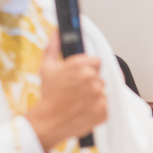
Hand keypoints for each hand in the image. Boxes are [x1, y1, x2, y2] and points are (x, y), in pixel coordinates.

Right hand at [26, 35, 106, 152]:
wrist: (48, 122)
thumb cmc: (48, 95)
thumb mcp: (47, 67)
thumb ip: (54, 47)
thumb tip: (57, 31)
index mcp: (81, 66)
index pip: (97, 61)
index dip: (89, 68)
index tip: (80, 75)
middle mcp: (93, 79)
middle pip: (100, 77)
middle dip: (91, 82)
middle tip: (77, 90)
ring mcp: (99, 96)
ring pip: (103, 92)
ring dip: (94, 96)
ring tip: (79, 102)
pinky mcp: (104, 111)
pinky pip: (105, 107)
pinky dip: (96, 109)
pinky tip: (83, 110)